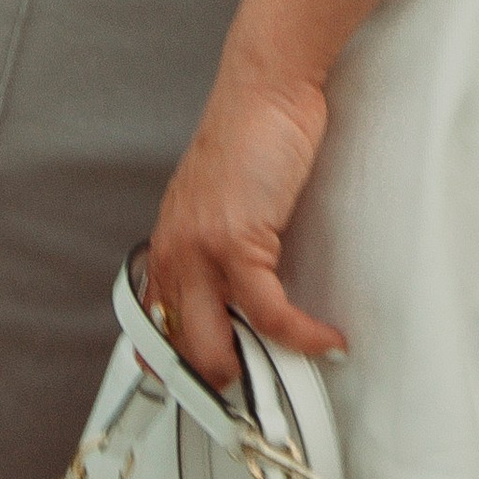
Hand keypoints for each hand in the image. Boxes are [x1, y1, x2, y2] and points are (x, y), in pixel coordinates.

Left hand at [145, 62, 344, 389]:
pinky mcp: (238, 243)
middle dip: (218, 382)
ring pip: (215, 344)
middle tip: (258, 393)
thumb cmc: (252, 130)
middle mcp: (177, 251)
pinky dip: (300, 334)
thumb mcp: (221, 196)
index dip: (173, 366)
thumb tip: (238, 287)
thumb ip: (218, 240)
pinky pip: (269, 313)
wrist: (266, 85)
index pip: (154, 323)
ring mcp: (202, 250)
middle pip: (181, 348)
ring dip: (257, 370)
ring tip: (291, 375)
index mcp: (170, 240)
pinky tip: (324, 338)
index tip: (198, 389)